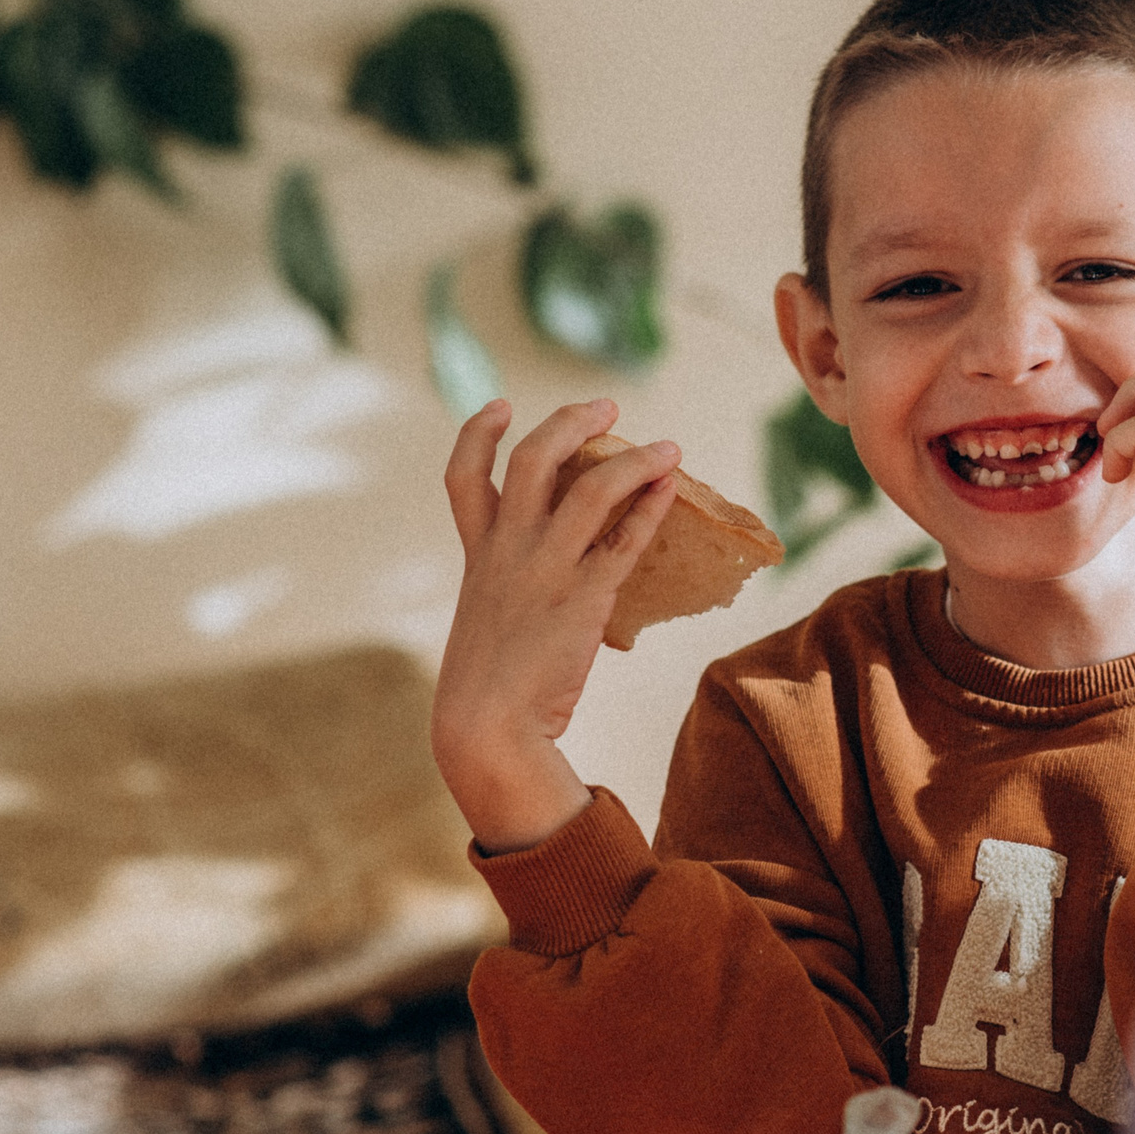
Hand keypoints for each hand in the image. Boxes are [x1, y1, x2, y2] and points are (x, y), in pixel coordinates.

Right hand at [430, 398, 680, 852]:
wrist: (487, 727)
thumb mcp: (487, 625)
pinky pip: (625, 540)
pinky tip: (671, 489)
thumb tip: (552, 593)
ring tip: (667, 446)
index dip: (477, 433)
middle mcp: (506, 549)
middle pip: (533, 459)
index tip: (499, 405)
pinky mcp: (582, 597)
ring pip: (588, 487)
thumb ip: (510, 595)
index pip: (463, 476)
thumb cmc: (490, 690)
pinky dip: (651, 508)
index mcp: (477, 554)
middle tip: (607, 406)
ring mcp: (544, 569)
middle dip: (570, 422)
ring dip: (633, 458)